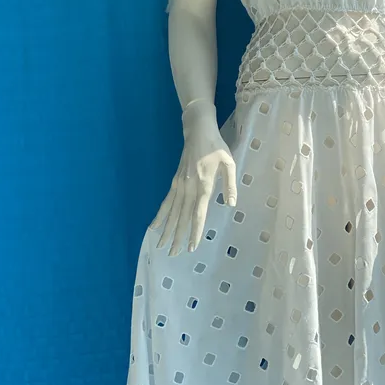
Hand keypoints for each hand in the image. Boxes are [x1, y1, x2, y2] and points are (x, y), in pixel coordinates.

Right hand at [150, 108, 237, 256]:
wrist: (198, 131)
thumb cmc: (217, 147)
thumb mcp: (229, 163)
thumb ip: (230, 185)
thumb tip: (231, 205)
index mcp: (204, 185)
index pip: (198, 214)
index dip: (195, 231)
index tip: (191, 246)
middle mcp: (189, 188)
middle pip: (182, 217)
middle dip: (177, 237)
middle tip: (173, 254)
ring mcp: (180, 185)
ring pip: (172, 212)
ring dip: (167, 230)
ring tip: (161, 246)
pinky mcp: (175, 182)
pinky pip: (166, 201)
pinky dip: (160, 215)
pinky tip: (154, 226)